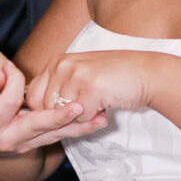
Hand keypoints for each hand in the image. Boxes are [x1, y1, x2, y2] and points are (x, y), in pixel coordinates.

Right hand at [0, 33, 97, 160]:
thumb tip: (2, 71)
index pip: (9, 100)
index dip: (12, 80)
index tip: (12, 68)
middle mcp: (7, 140)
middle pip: (38, 126)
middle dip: (60, 117)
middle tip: (80, 107)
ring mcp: (22, 146)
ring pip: (54, 136)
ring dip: (78, 127)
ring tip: (101, 119)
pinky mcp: (32, 147)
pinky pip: (56, 138)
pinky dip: (75, 130)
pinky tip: (94, 122)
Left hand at [24, 50, 154, 126]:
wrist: (147, 74)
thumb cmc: (115, 78)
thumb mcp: (80, 75)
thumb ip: (58, 88)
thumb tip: (35, 110)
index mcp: (56, 62)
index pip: (33, 97)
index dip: (46, 112)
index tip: (67, 110)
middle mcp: (62, 65)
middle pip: (44, 110)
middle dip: (62, 117)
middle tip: (85, 108)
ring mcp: (75, 76)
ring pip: (61, 116)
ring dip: (79, 117)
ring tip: (96, 104)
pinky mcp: (89, 89)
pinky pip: (80, 118)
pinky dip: (93, 118)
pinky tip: (105, 105)